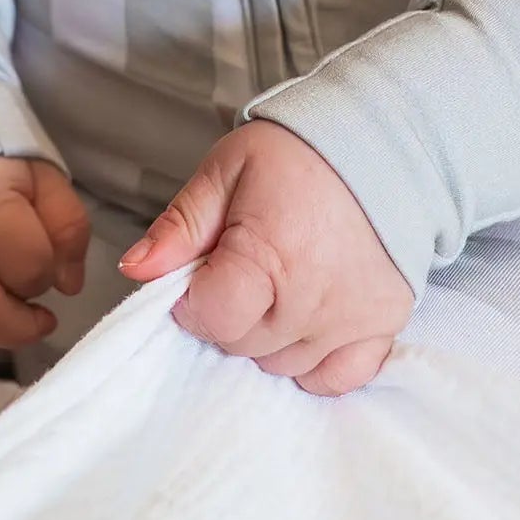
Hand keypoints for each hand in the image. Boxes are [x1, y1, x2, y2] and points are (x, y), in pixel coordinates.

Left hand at [117, 122, 412, 394]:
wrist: (381, 143)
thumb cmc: (297, 155)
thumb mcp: (226, 171)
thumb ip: (180, 226)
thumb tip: (135, 269)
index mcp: (270, 253)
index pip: (212, 317)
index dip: (192, 302)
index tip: (199, 275)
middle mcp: (314, 295)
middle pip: (241, 344)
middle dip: (226, 314)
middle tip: (240, 271)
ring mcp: (352, 316)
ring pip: (280, 364)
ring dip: (265, 337)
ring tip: (276, 286)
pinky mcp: (383, 324)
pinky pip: (336, 377)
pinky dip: (313, 361)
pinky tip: (304, 322)